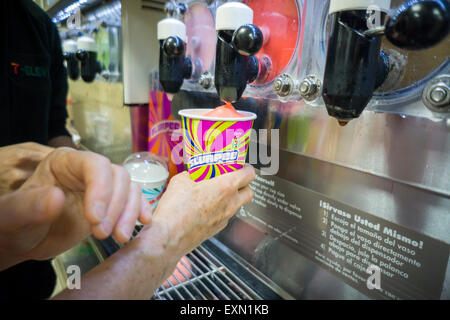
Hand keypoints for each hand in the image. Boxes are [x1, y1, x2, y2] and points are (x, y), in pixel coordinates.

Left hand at [0, 148, 152, 263]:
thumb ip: (30, 206)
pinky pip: (134, 201)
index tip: (94, 219)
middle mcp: (87, 171)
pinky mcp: (112, 204)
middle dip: (115, 206)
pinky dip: (140, 210)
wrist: (26, 241)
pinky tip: (143, 223)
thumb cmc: (16, 224)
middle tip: (101, 234)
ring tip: (119, 237)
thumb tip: (56, 197)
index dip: (101, 189)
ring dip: (129, 213)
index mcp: (64, 162)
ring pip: (130, 189)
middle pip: (118, 176)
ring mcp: (102, 188)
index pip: (95, 164)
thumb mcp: (13, 217)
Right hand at [138, 165, 255, 258]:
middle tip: (232, 178)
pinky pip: (226, 216)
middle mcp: (230, 203)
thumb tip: (194, 174)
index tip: (239, 165)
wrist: (169, 236)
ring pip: (238, 205)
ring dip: (232, 197)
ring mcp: (225, 218)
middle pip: (249, 191)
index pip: (249, 174)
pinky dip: (221, 210)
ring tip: (215, 192)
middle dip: (244, 184)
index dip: (246, 168)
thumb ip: (194, 174)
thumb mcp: (182, 179)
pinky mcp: (217, 229)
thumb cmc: (176, 209)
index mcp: (225, 186)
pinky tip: (206, 206)